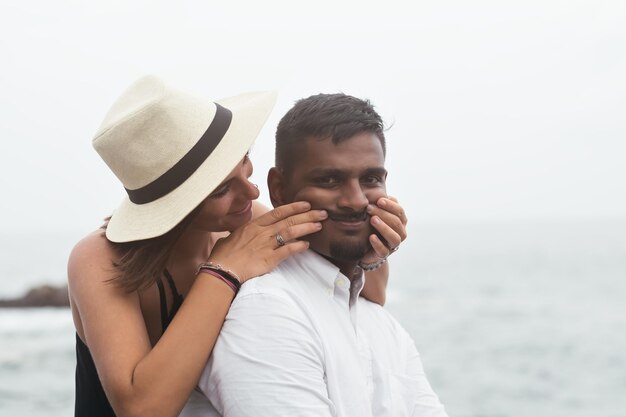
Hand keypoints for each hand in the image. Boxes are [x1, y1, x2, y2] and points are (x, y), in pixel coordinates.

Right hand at [207, 202, 326, 281]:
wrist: (221, 270)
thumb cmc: (222, 256)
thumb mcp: (230, 238)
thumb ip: (240, 233)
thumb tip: (240, 233)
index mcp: (253, 225)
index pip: (277, 212)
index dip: (293, 207)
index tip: (306, 204)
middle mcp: (262, 232)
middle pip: (288, 220)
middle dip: (307, 215)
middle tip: (322, 212)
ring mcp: (266, 245)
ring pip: (290, 232)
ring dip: (306, 228)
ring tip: (319, 225)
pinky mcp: (269, 259)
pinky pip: (287, 251)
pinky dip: (298, 247)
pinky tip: (307, 245)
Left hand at [361, 196, 407, 263]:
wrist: (366, 248)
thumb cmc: (373, 227)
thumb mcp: (377, 213)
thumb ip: (380, 204)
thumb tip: (380, 193)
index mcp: (400, 221)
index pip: (400, 212)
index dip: (391, 205)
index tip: (379, 200)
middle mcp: (400, 233)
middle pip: (397, 223)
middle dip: (383, 214)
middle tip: (369, 208)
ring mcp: (393, 245)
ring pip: (394, 238)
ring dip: (384, 228)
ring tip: (372, 220)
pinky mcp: (383, 255)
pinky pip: (383, 251)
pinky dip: (378, 244)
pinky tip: (371, 237)